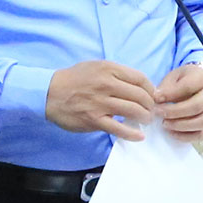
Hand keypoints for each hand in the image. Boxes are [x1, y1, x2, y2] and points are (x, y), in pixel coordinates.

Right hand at [47, 60, 161, 139]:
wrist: (49, 93)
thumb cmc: (74, 79)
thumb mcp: (96, 66)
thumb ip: (116, 73)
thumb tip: (139, 85)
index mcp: (109, 69)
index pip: (140, 79)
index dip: (151, 89)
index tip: (153, 96)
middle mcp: (107, 84)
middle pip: (140, 96)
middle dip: (150, 105)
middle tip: (151, 111)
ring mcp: (101, 103)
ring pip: (133, 111)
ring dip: (145, 117)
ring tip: (146, 120)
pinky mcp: (94, 120)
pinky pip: (119, 128)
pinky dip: (132, 133)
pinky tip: (139, 136)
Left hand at [151, 63, 202, 137]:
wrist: (197, 86)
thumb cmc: (184, 80)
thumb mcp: (174, 76)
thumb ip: (166, 87)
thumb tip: (157, 99)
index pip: (188, 87)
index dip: (170, 94)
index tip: (156, 98)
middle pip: (196, 106)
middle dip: (175, 112)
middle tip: (159, 112)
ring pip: (201, 122)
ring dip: (180, 125)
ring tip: (165, 123)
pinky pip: (201, 134)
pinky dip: (185, 136)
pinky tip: (171, 132)